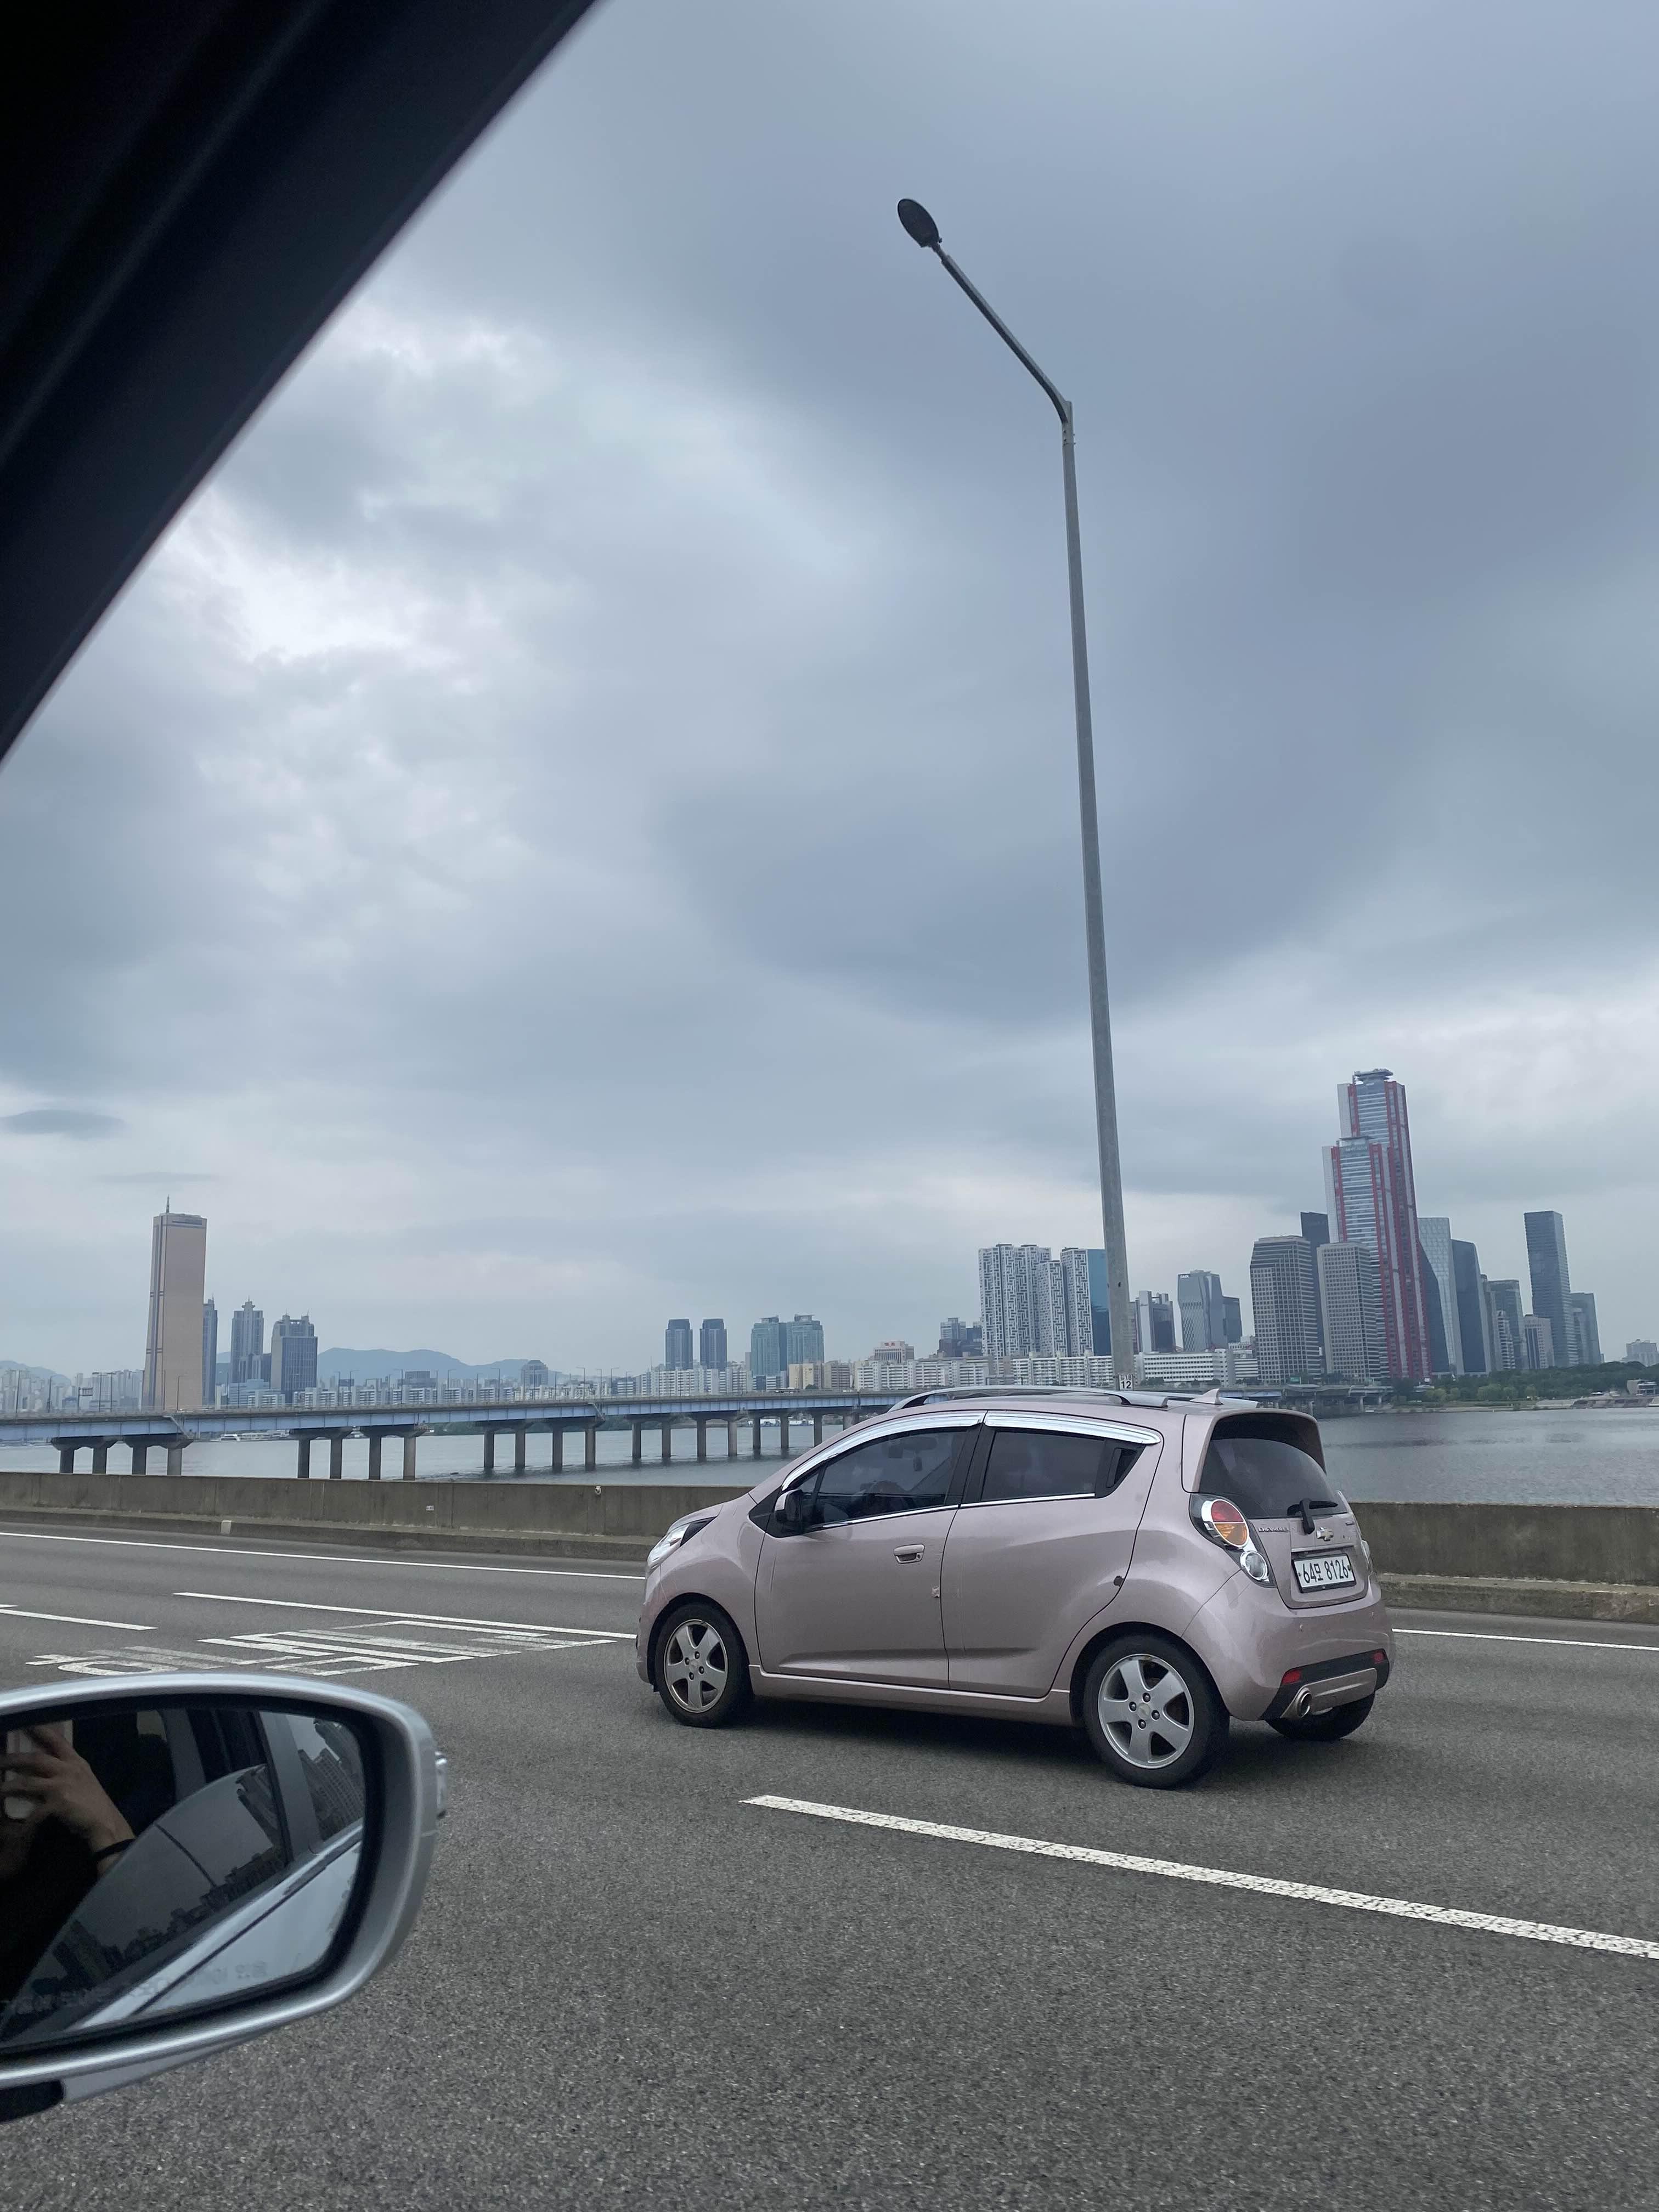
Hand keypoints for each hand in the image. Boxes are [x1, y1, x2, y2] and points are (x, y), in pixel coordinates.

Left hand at [0, 1726, 132, 1857]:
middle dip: (13, 1759)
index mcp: (75, 1761)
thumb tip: (45, 1765)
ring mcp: (62, 1786)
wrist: (105, 1822)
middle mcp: (68, 1769)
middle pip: (35, 1758)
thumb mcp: (82, 1778)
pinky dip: (24, 1819)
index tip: (24, 1723)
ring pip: (28, 1782)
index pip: (56, 1739)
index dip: (39, 1730)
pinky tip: (16, 1826)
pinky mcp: (58, 1803)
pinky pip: (34, 1810)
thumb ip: (66, 1769)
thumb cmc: (93, 1801)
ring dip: (8, 1786)